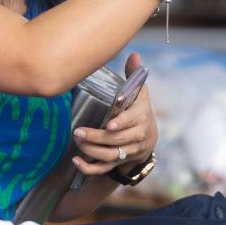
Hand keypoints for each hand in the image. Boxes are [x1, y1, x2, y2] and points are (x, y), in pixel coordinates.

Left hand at [71, 52, 158, 176]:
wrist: (148, 138)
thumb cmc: (139, 110)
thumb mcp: (140, 93)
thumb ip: (134, 76)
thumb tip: (134, 55)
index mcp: (142, 116)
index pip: (133, 121)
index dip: (122, 123)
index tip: (109, 124)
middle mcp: (137, 135)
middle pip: (117, 139)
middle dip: (97, 137)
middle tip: (78, 131)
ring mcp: (128, 151)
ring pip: (110, 155)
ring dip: (92, 150)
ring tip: (77, 141)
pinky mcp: (119, 162)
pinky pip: (104, 169)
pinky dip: (90, 168)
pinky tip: (77, 161)